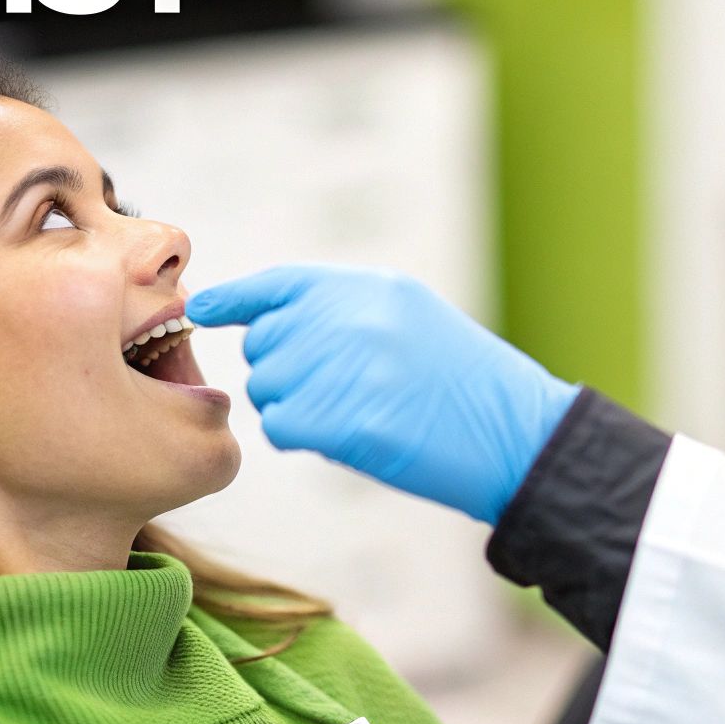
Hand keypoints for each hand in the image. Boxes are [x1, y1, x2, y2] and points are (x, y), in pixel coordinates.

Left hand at [186, 264, 579, 523]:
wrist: (518, 435)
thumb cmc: (466, 384)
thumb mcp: (411, 319)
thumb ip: (345, 312)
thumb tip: (269, 323)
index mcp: (372, 289)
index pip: (281, 285)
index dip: (237, 298)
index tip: (206, 308)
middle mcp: (355, 319)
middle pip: (268, 343)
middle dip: (283, 371)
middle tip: (333, 393)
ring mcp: (352, 368)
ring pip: (270, 387)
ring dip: (293, 406)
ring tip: (348, 413)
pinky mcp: (351, 421)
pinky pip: (282, 425)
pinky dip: (300, 437)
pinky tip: (340, 438)